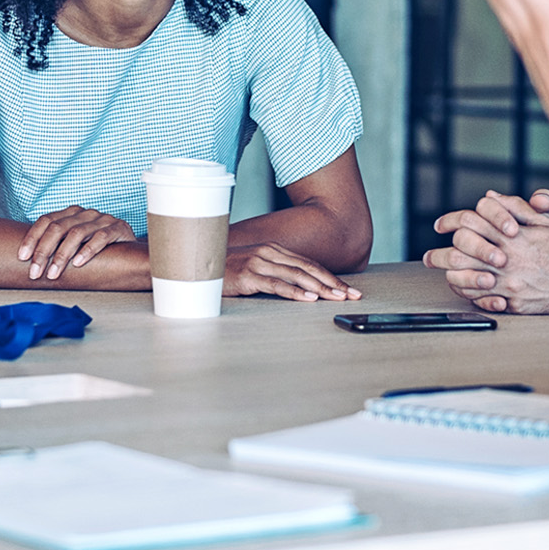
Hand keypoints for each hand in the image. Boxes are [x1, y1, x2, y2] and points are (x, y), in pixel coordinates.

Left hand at [19, 206, 137, 280]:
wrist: (129, 249)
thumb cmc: (95, 248)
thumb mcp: (73, 243)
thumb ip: (55, 245)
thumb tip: (25, 263)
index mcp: (72, 214)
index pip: (46, 220)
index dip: (32, 237)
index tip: (22, 257)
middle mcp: (86, 214)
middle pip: (58, 227)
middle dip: (43, 251)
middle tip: (35, 273)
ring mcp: (103, 219)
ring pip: (77, 233)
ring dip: (62, 255)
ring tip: (53, 274)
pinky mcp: (118, 228)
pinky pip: (101, 237)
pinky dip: (88, 250)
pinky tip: (79, 263)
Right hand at [223, 243, 362, 302]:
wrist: (197, 264)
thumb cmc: (227, 269)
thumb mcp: (255, 267)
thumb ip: (275, 272)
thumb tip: (299, 286)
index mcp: (275, 250)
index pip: (310, 264)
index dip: (331, 277)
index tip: (348, 289)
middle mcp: (271, 253)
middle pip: (309, 269)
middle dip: (333, 283)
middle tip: (351, 295)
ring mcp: (260, 262)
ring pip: (297, 276)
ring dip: (320, 288)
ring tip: (336, 298)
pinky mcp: (248, 275)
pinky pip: (276, 285)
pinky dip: (295, 292)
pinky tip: (308, 299)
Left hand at [423, 189, 548, 313]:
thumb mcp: (544, 220)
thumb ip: (515, 207)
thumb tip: (489, 198)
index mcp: (512, 233)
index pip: (472, 220)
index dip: (451, 221)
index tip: (442, 225)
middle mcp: (506, 256)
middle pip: (460, 250)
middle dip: (439, 253)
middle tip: (430, 256)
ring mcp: (506, 281)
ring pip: (463, 276)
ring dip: (447, 273)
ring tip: (439, 274)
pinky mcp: (510, 301)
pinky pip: (477, 298)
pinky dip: (465, 291)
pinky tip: (462, 287)